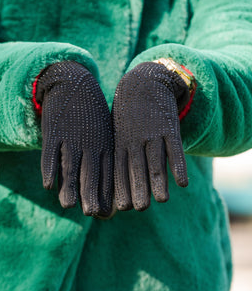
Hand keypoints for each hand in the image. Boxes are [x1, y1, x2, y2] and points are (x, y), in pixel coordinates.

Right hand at [36, 61, 113, 216]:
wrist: (74, 84)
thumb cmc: (91, 118)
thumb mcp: (104, 136)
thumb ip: (104, 161)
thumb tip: (106, 191)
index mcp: (105, 147)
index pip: (108, 177)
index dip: (106, 196)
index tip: (105, 214)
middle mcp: (90, 145)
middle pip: (91, 174)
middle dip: (92, 195)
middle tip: (92, 213)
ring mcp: (71, 139)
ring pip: (71, 166)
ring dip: (70, 186)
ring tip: (69, 205)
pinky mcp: (53, 132)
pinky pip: (50, 153)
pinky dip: (49, 169)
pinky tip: (48, 185)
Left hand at [112, 62, 188, 210]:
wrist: (143, 81)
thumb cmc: (126, 113)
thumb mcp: (114, 130)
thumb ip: (114, 153)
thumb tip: (106, 179)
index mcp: (120, 142)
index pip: (119, 169)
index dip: (121, 187)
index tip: (122, 207)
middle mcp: (135, 139)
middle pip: (137, 168)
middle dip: (138, 189)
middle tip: (139, 209)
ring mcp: (153, 134)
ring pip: (156, 160)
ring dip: (159, 181)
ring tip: (161, 200)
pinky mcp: (170, 127)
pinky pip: (175, 149)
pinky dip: (179, 165)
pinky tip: (182, 183)